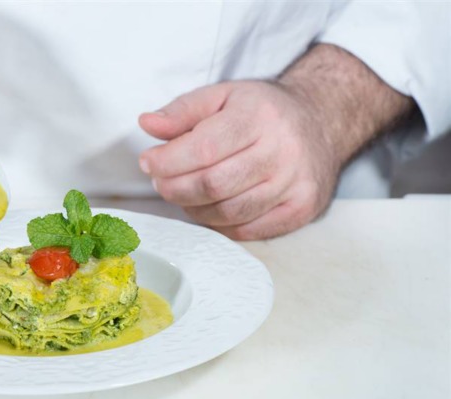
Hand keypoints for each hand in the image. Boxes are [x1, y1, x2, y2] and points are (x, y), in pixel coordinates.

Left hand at [138, 80, 338, 239]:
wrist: (323, 119)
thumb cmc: (263, 110)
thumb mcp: (223, 95)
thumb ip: (182, 110)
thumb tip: (147, 123)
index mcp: (258, 116)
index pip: (203, 148)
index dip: (168, 161)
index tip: (149, 163)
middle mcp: (282, 150)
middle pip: (213, 185)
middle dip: (175, 188)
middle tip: (161, 183)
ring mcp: (295, 183)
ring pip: (228, 212)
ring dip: (194, 209)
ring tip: (185, 194)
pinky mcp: (302, 209)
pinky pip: (248, 230)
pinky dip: (220, 225)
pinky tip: (211, 208)